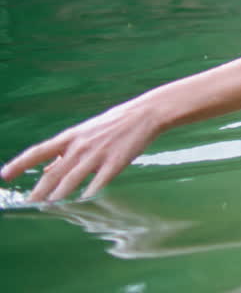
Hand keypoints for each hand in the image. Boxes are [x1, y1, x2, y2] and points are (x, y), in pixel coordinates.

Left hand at [1, 102, 160, 202]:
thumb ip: (66, 152)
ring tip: (49, 207)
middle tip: (27, 204)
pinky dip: (89, 193)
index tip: (4, 175)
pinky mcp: (116, 161)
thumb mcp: (86, 133)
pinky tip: (83, 202)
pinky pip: (98, 181)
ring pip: (72, 178)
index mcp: (71, 136)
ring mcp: (98, 154)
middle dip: (39, 189)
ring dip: (59, 194)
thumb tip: (46, 169)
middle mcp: (80, 145)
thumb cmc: (115, 124)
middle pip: (54, 171)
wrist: (145, 113)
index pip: (38, 151)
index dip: (20, 163)